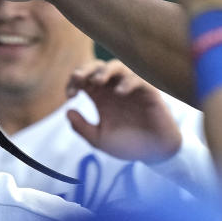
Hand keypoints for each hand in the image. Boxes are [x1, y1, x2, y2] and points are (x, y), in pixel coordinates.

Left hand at [66, 59, 181, 162]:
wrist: (153, 154)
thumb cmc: (127, 145)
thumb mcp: (99, 140)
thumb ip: (82, 128)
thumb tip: (67, 112)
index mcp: (100, 97)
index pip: (83, 79)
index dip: (73, 82)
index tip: (70, 95)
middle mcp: (114, 88)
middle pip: (97, 67)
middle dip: (86, 69)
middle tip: (78, 78)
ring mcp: (131, 88)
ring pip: (118, 66)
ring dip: (106, 70)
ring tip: (98, 81)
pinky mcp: (149, 92)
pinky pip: (138, 79)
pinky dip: (128, 82)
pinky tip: (119, 92)